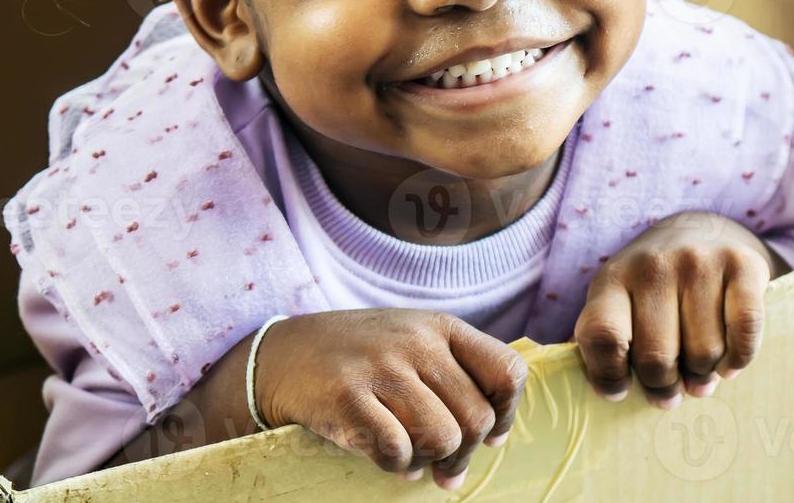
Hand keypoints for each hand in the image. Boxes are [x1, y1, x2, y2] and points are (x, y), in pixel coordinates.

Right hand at [253, 309, 527, 489]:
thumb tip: (492, 437)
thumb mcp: (415, 342)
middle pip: (477, 418)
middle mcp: (416, 342)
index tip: (491, 435)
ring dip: (431, 460)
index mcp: (441, 327)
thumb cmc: (363, 355)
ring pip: (442, 437)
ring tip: (415, 458)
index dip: (508, 413)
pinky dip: (398, 464)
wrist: (286, 353)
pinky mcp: (347, 397)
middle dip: (465, 453)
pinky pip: (397, 449)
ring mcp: (381, 367)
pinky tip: (391, 460)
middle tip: (447, 466)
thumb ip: (456, 375)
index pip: (507, 371)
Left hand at [573, 211, 775, 406]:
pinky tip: (727, 363)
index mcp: (613, 278)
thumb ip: (605, 342)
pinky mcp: (742, 264)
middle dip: (664, 387)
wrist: (700, 229)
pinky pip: (744, 332)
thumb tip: (610, 392)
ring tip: (699, 372)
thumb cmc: (653, 285)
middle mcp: (654, 265)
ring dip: (703, 375)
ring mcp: (699, 261)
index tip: (622, 391)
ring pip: (704, 353)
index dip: (609, 376)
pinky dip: (738, 358)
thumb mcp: (617, 301)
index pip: (602, 335)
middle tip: (671, 390)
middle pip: (656, 357)